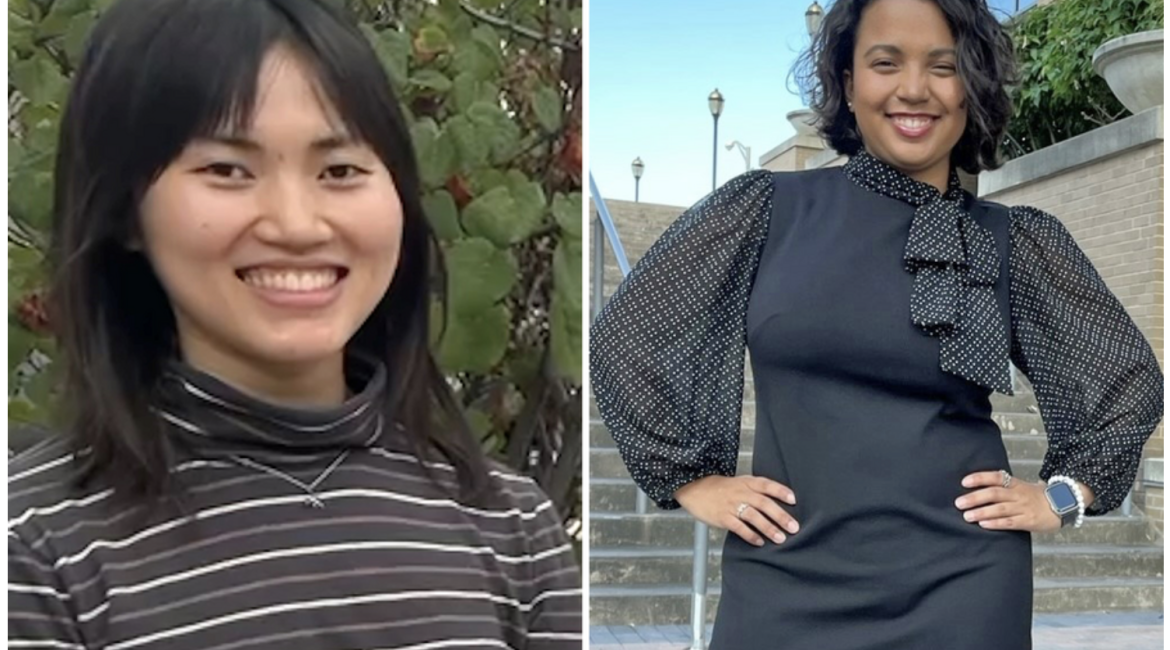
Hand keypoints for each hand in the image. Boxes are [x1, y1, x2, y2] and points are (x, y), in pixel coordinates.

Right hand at [674, 475, 798, 546]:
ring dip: (768, 528)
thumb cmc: (720, 488)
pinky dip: (750, 535)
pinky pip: (738, 527)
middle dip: (780, 516)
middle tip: (793, 527)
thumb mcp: (739, 483)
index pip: (766, 485)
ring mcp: (731, 505)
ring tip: (780, 538)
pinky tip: (759, 542)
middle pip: (763, 503)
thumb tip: (778, 505)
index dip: (780, 491)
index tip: (793, 500)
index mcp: (746, 482)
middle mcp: (740, 492)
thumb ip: (756, 491)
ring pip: (753, 516)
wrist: (694, 489)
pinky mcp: (722, 517)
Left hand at [955, 470, 1060, 532]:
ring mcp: (1023, 508)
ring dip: (981, 512)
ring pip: (999, 509)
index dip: (979, 478)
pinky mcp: (1028, 521)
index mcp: (1015, 483)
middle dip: (974, 498)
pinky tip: (983, 524)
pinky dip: (995, 523)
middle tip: (958, 503)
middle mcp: (1018, 494)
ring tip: (967, 516)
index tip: (964, 482)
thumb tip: (976, 487)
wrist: (1063, 505)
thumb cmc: (1036, 496)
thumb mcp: (1020, 486)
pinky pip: (1009, 522)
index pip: (995, 477)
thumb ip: (1002, 487)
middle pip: (994, 494)